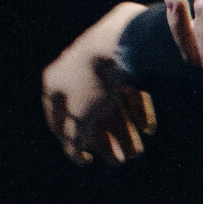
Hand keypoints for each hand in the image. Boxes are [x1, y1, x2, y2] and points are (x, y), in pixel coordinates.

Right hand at [41, 3, 156, 165]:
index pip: (57, 117)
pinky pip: (129, 89)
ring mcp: (100, 61)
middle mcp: (74, 68)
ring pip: (112, 103)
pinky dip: (137, 110)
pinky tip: (148, 129)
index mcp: (54, 81)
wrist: (121, 43)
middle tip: (120, 161)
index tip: (87, 159)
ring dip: (124, 130)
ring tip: (137, 152)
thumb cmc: (94, 82)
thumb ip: (74, 138)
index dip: (71, 142)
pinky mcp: (125, 57)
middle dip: (106, 139)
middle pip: (90, 112)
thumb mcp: (80, 117)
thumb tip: (74, 153)